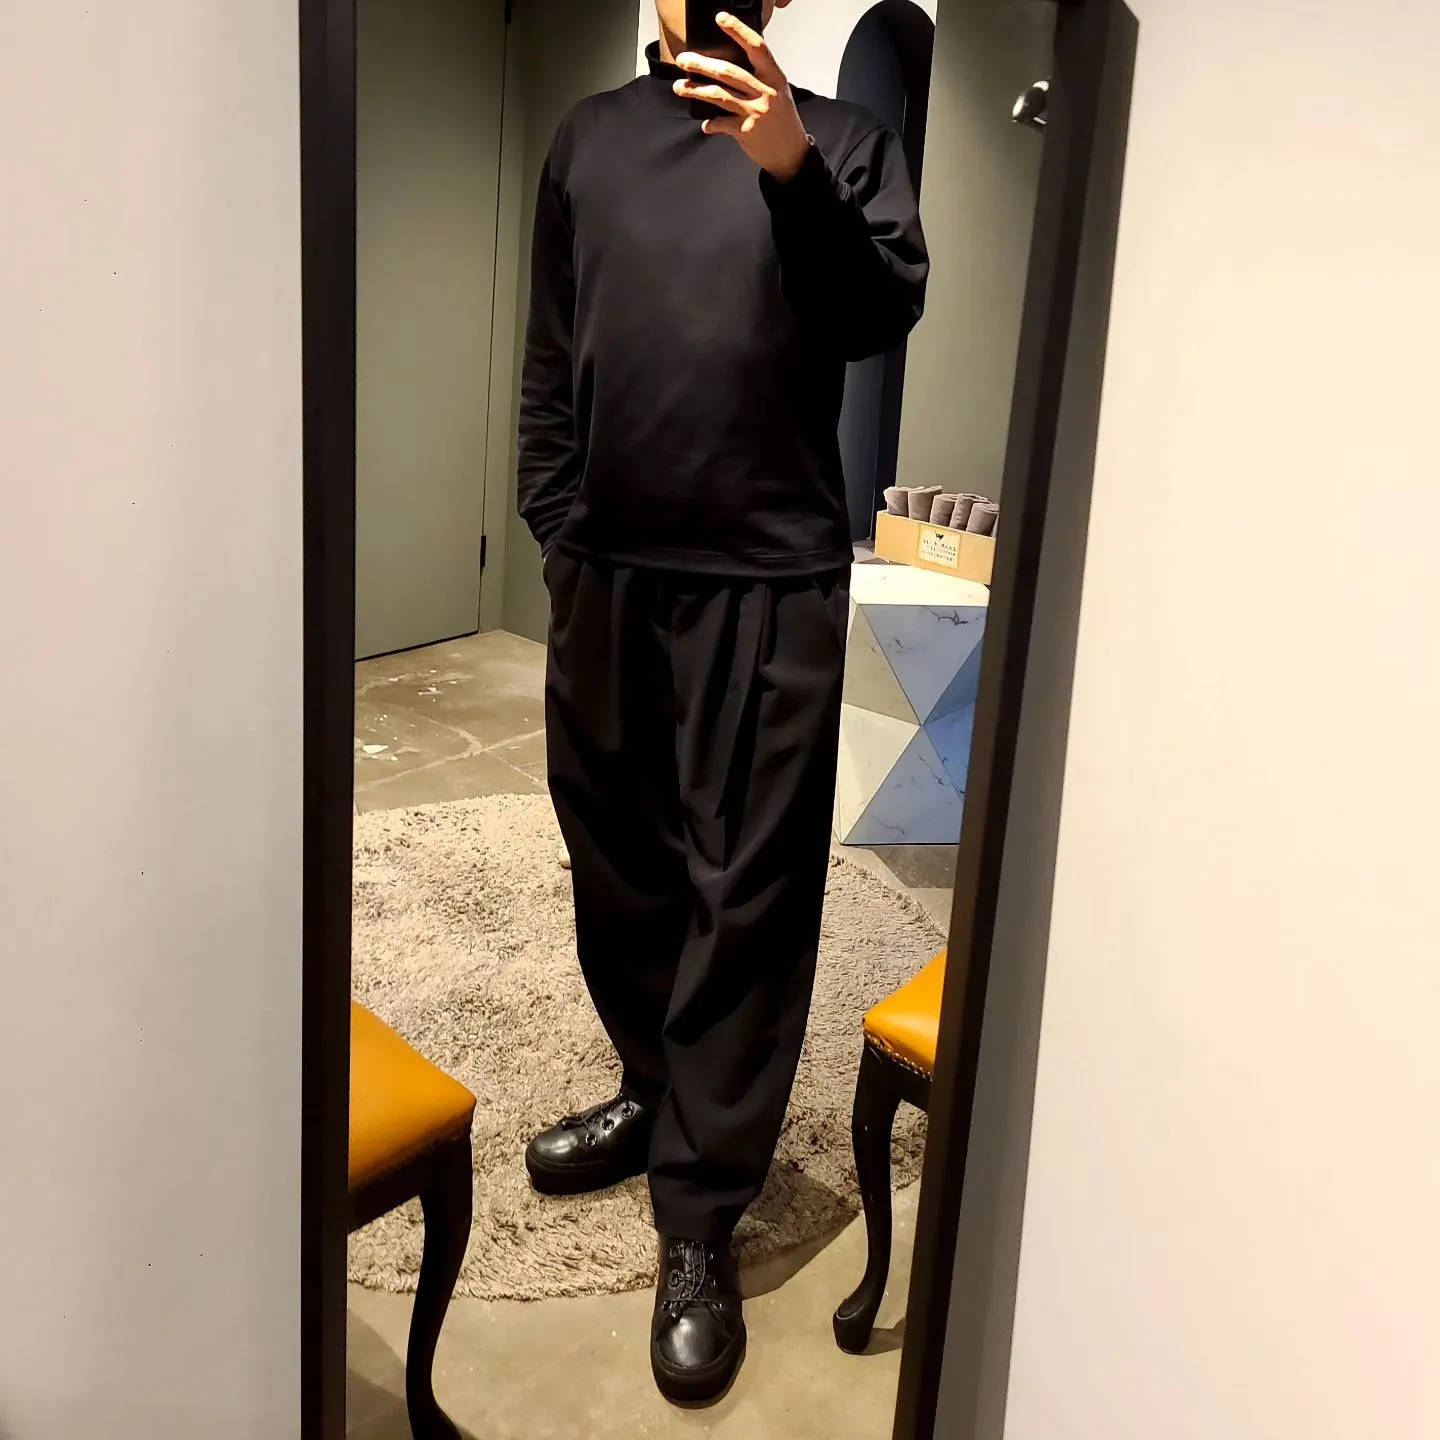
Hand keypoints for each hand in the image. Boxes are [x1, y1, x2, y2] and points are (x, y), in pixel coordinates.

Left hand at [674, 13, 810, 181]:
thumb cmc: (782, 119)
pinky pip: (720, 124)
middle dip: (702, 64)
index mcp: (774, 77)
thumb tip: (729, 65)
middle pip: (728, 72)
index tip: (720, 18)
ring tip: (678, 87)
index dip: (738, 31)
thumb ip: (759, 77)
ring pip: (719, 95)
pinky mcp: (746, 132)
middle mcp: (765, 92)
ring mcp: (755, 112)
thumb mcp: (778, 91)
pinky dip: (710, 124)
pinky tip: (706, 124)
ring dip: (695, 90)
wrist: (791, 153)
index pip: (756, 47)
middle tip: (682, 60)